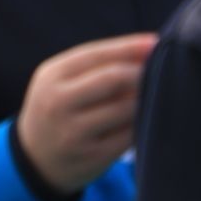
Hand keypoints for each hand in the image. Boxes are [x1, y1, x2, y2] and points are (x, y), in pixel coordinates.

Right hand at [15, 33, 156, 195]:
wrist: (35, 158)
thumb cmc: (58, 108)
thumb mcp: (60, 82)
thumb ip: (95, 67)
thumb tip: (147, 51)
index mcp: (51, 76)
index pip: (96, 55)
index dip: (130, 47)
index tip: (158, 42)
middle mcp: (58, 101)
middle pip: (113, 78)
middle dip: (143, 71)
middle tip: (164, 70)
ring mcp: (74, 131)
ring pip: (126, 108)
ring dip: (147, 99)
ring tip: (157, 95)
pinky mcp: (92, 156)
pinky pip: (130, 135)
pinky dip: (143, 124)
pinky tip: (148, 120)